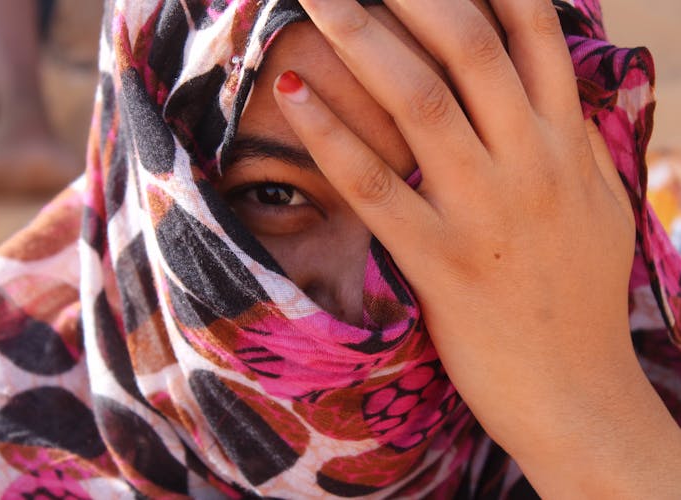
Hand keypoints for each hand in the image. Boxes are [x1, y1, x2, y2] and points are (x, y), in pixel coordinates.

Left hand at [273, 0, 680, 495]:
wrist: (576, 393)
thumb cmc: (581, 299)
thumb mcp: (600, 209)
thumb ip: (576, 145)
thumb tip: (554, 95)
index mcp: (565, 144)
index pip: (530, 34)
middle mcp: (529, 163)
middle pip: (465, 47)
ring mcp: (483, 211)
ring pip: (418, 101)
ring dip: (360, 38)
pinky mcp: (440, 262)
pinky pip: (375, 186)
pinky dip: (331, 134)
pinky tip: (294, 93)